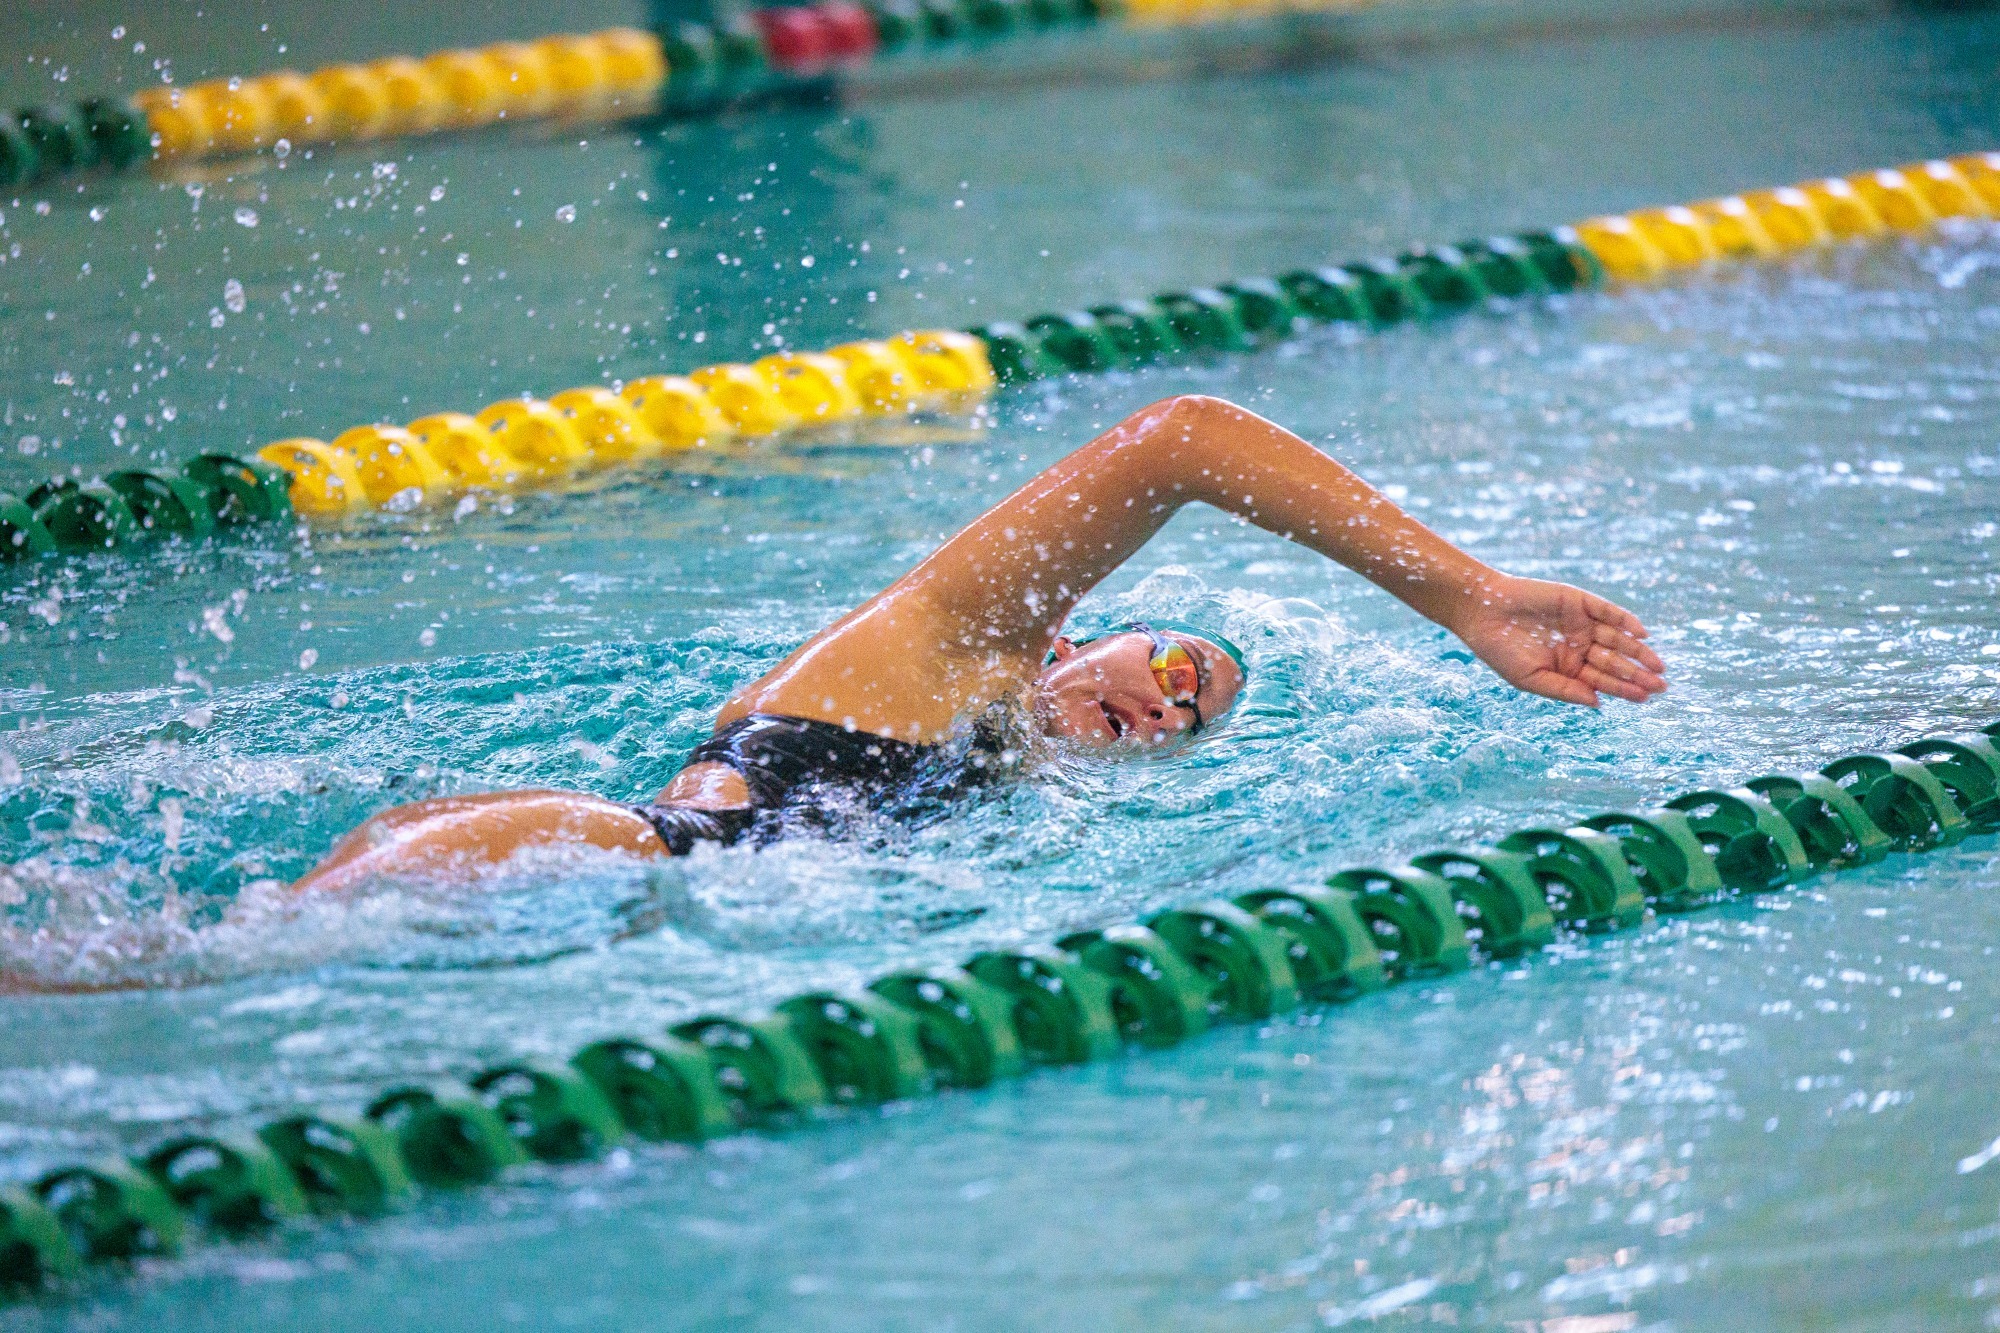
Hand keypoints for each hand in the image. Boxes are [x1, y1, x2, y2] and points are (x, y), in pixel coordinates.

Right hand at [1449, 574, 1666, 707]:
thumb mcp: (1531, 679)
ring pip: (1616, 638)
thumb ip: (1564, 691)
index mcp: (1568, 667)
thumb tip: (1599, 704)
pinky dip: (1624, 620)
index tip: (1645, 699)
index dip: (1624, 689)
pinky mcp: (1577, 600)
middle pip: (1615, 661)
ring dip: (1637, 651)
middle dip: (1637, 674)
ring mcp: (1580, 622)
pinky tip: (1641, 633)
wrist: (1482, 613)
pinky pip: (1607, 611)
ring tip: (1658, 665)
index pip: (1602, 681)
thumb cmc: (1500, 651)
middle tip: (1661, 686)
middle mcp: (1578, 645)